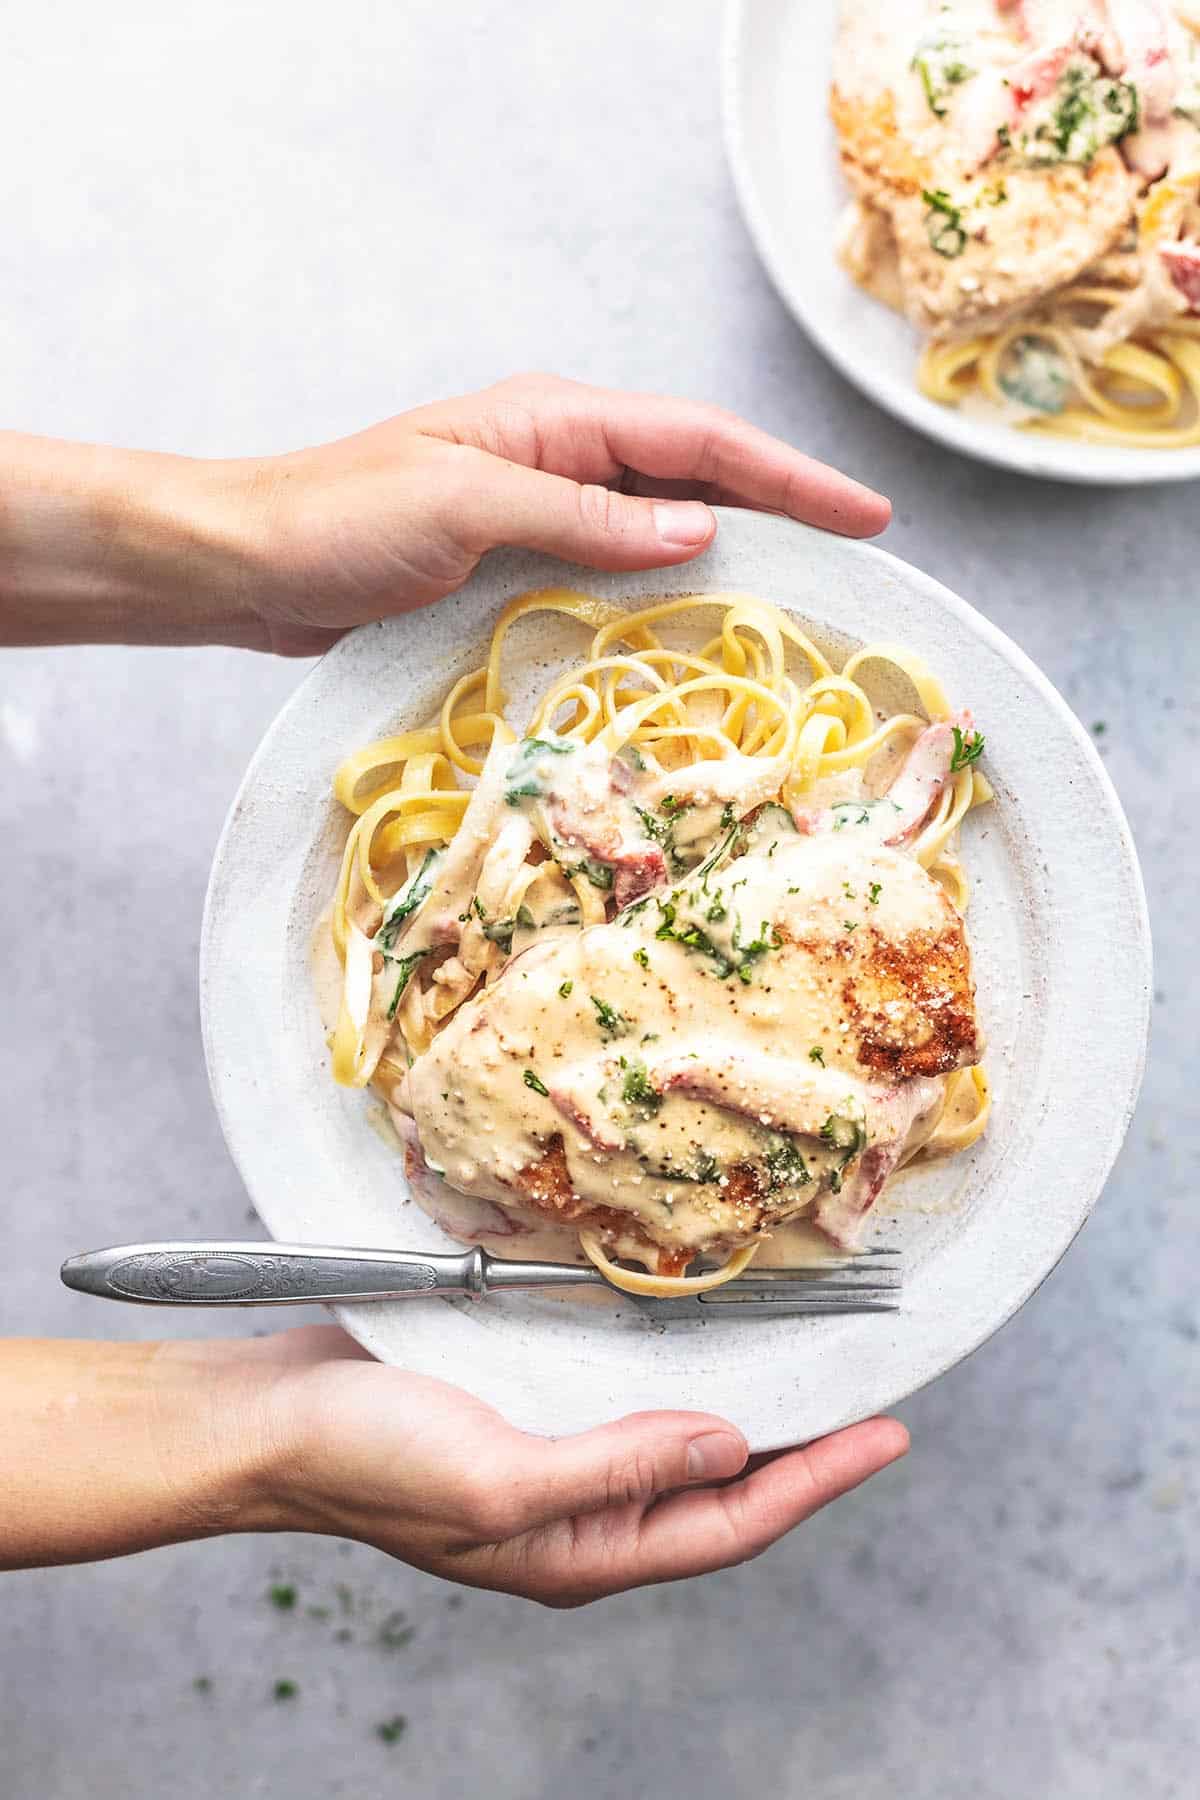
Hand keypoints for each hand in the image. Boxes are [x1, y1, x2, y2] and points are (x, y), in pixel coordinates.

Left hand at [0, 376, 888, 651]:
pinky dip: (664, 603)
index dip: (790, 476)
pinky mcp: (519, 568)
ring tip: (805, 605)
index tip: (867, 515)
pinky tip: (697, 638)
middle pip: (698, 481)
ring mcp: (542, 514)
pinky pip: (616, 580)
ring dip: (730, 564)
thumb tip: (700, 531)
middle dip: (782, 513)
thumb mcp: (466, 508)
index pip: (700, 440)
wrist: (250, 566)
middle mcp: (560, 459)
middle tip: (860, 560)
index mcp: (554, 421)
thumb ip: (583, 518)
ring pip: (663, 535)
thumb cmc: (341, 521)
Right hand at [251, 1326, 908, 1606]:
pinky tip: (697, 1336)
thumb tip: (729, 1447)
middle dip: (799, 1450)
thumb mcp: (501, 1479)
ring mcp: (551, 1458)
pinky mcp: (523, 1404)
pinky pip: (623, 1395)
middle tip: (871, 1400)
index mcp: (580, 1550)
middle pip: (717, 1489)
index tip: (888, 1435)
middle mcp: (578, 1512)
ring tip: (808, 1367)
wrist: (270, 1418)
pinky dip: (673, 1368)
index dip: (817, 1480)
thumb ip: (620, 1468)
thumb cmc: (368, 1458)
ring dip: (741, 1404)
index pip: (730, 1523)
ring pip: (675, 1439)